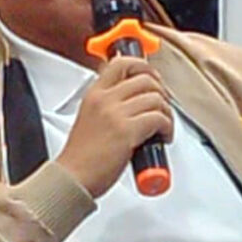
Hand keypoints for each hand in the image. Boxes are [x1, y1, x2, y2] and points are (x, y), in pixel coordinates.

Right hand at [56, 55, 172, 197]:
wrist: (73, 178)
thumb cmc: (82, 156)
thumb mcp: (90, 118)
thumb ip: (108, 105)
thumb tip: (134, 100)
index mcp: (94, 94)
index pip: (121, 63)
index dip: (144, 66)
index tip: (153, 77)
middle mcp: (105, 99)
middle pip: (145, 79)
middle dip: (161, 92)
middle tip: (163, 106)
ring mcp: (115, 114)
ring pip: (156, 98)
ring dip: (167, 112)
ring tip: (163, 126)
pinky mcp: (127, 131)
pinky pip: (159, 118)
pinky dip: (168, 127)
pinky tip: (163, 137)